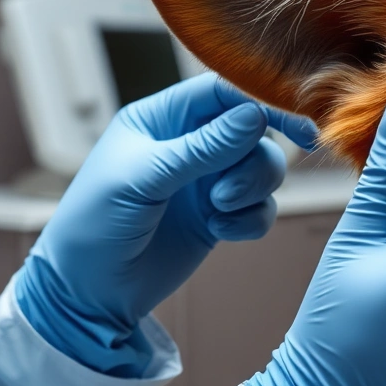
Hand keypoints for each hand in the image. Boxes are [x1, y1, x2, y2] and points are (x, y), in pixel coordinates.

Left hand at [16, 73, 318, 374]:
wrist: (87, 294)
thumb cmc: (95, 225)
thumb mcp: (143, 179)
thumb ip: (201, 147)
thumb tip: (254, 115)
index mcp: (161, 118)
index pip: (222, 91)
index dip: (261, 100)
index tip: (299, 123)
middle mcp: (188, 144)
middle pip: (253, 131)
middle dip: (253, 161)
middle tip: (225, 193)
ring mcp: (204, 181)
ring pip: (261, 168)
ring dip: (253, 189)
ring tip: (219, 211)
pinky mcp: (217, 217)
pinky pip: (259, 207)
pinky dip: (251, 219)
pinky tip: (220, 231)